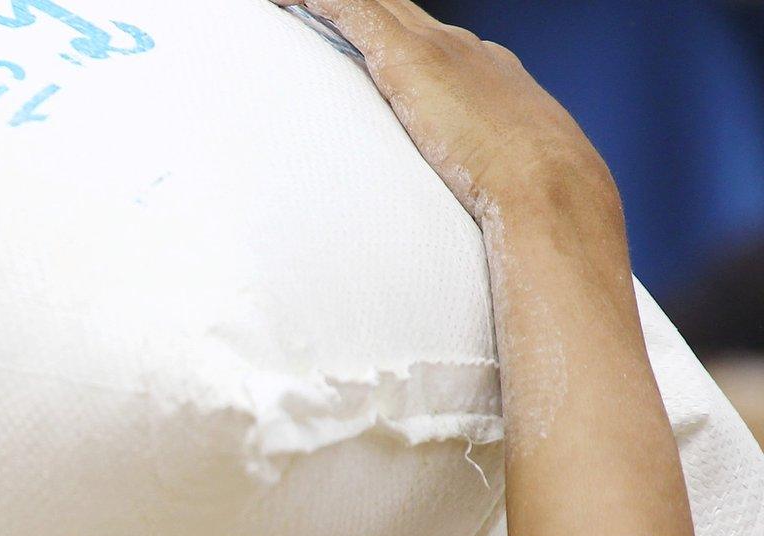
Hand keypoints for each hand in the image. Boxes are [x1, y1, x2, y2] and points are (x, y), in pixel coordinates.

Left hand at [269, 0, 620, 232]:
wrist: (552, 189)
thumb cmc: (539, 200)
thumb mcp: (508, 178)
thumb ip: (484, 180)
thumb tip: (480, 214)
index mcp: (489, 74)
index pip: (430, 43)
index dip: (393, 36)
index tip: (364, 43)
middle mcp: (462, 49)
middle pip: (396, 11)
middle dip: (359, 8)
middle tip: (308, 7)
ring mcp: (435, 47)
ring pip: (369, 3)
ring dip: (326, 2)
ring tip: (282, 1)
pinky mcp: (407, 57)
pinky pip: (349, 9)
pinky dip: (313, 0)